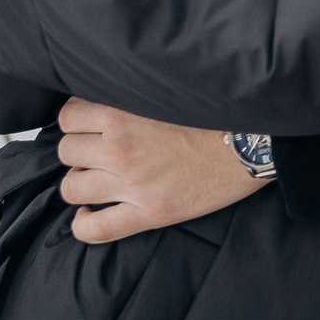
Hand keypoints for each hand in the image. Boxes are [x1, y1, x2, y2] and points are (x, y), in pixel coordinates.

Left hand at [55, 98, 263, 243]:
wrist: (252, 143)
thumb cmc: (216, 112)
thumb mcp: (168, 90)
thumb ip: (133, 91)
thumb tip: (108, 93)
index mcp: (123, 113)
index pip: (69, 116)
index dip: (77, 120)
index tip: (90, 123)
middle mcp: (120, 149)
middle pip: (66, 151)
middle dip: (79, 149)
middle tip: (98, 149)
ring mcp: (131, 185)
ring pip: (72, 187)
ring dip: (80, 182)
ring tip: (97, 178)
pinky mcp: (147, 213)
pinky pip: (95, 229)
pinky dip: (84, 224)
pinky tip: (89, 213)